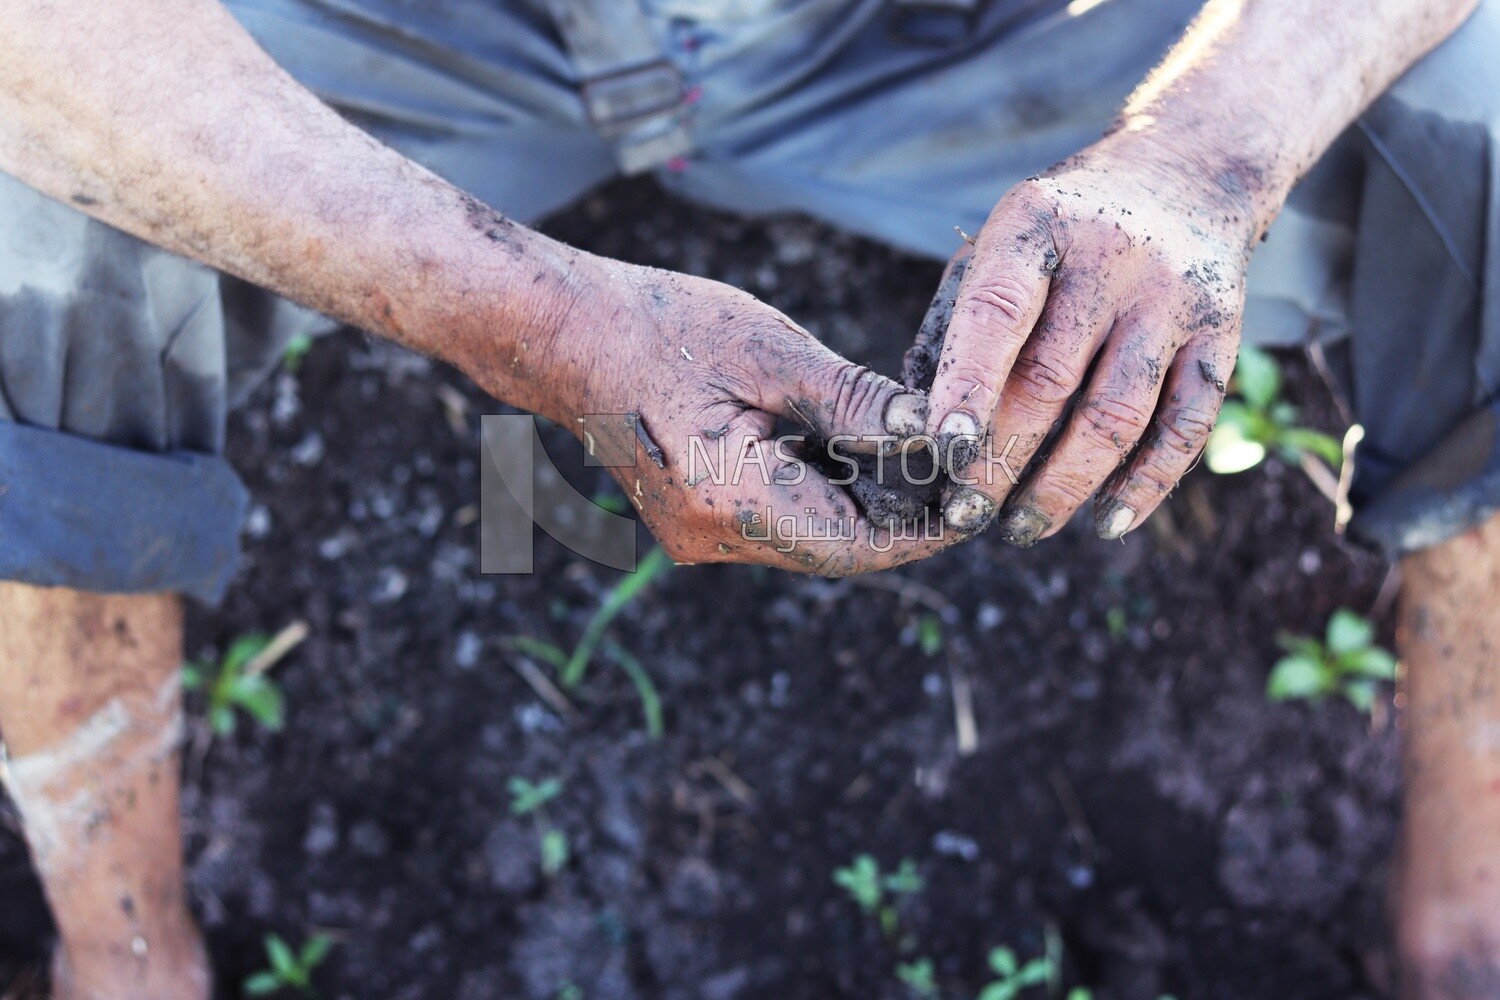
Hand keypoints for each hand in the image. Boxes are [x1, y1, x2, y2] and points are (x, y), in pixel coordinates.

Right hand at [497, 256, 942, 575]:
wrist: (563, 333)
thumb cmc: (660, 325)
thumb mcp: (771, 352)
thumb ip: (855, 401)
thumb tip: (931, 434)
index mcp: (730, 502)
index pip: (856, 547)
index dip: (925, 531)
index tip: (975, 496)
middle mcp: (712, 539)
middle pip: (838, 548)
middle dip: (904, 514)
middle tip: (959, 465)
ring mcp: (699, 536)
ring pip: (812, 536)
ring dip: (866, 500)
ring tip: (915, 448)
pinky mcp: (697, 519)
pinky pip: (781, 519)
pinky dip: (825, 488)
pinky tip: (851, 443)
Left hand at [926, 134, 1259, 544]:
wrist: (1187, 173)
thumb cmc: (1063, 231)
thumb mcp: (1003, 240)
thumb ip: (958, 320)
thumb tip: (918, 424)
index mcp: (1040, 224)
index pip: (997, 313)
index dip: (967, 386)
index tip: (940, 450)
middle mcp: (1114, 258)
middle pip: (1051, 379)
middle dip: (1002, 458)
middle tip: (964, 513)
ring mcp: (1173, 298)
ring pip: (1116, 414)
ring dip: (1064, 486)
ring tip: (1021, 528)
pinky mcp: (1222, 334)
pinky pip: (1185, 425)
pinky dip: (1146, 484)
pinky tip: (1105, 524)